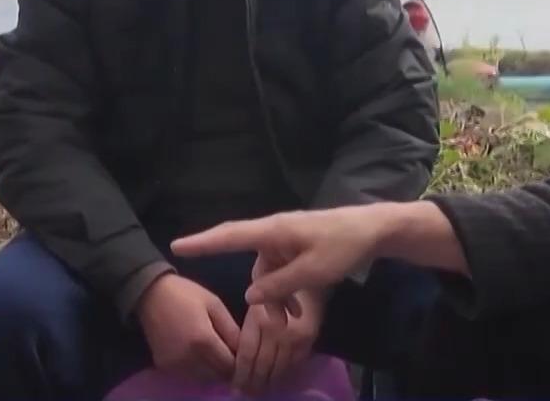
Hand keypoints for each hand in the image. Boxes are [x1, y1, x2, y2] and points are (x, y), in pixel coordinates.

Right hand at [134, 273, 240, 384]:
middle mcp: (189, 358)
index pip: (229, 366)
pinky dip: (198, 371)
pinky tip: (199, 356)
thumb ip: (231, 329)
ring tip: (215, 354)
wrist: (150, 294)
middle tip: (230, 354)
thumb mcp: (214, 304)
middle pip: (217, 376)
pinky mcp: (165, 367)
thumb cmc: (186, 294)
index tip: (242, 353)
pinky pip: (188, 376)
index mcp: (203, 340)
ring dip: (213, 371)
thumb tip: (244, 349)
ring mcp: (175, 365)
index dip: (240, 362)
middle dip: (227, 368)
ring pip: (204, 379)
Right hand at [173, 206, 390, 307]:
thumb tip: (250, 298)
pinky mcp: (296, 248)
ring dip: (277, 298)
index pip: (231, 236)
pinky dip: (286, 291)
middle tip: (263, 312)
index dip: (203, 242)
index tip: (177, 246)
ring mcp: (285, 241)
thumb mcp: (312, 272)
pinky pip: (281, 272)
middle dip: (256, 292)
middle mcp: (274, 233)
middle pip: (251, 263)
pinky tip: (299, 309)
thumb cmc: (342, 245)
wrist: (373, 230)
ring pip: (268, 274)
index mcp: (273, 231)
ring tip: (292, 319)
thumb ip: (279, 286)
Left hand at [233, 281, 325, 396]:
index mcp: (259, 320)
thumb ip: (248, 328)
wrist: (307, 276)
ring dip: (267, 383)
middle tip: (245, 395)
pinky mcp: (308, 341)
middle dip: (252, 383)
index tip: (235, 387)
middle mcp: (276, 331)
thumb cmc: (274, 287)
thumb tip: (236, 355)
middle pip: (261, 365)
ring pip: (278, 368)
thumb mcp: (256, 304)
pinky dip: (284, 375)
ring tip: (259, 393)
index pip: (246, 355)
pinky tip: (277, 382)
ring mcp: (294, 338)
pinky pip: (294, 364)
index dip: (240, 374)